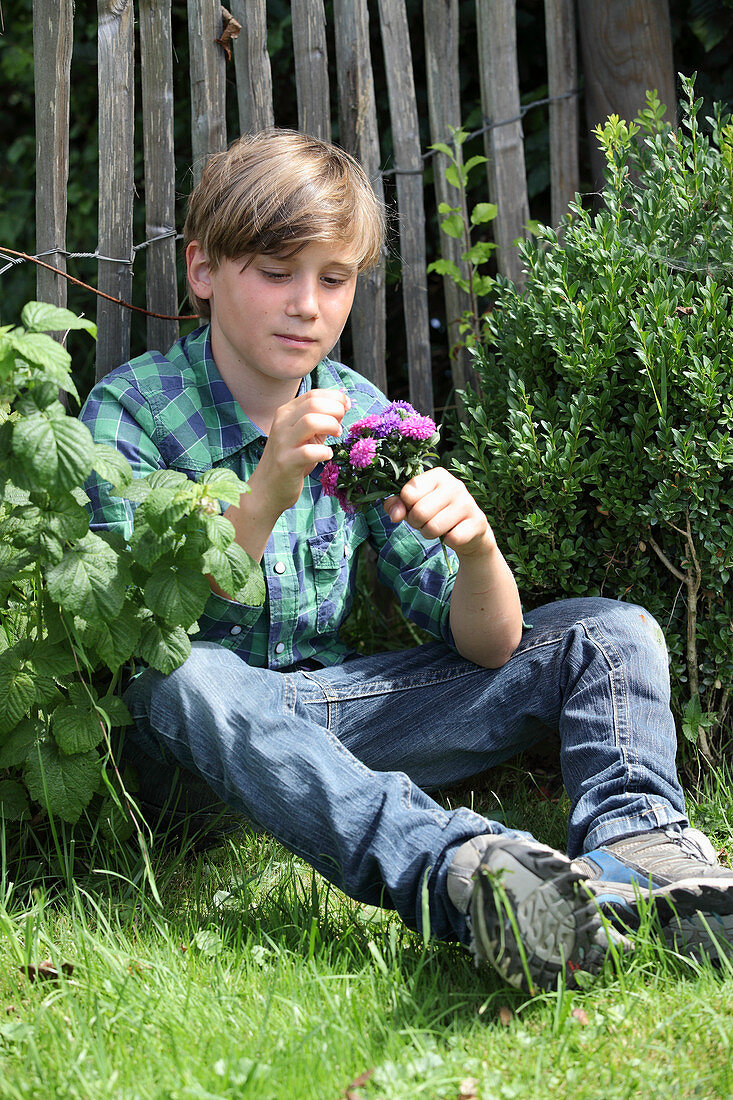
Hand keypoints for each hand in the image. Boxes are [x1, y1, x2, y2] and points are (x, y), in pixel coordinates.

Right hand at [250, 389, 349, 515]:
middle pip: (314, 403)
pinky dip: (324, 452)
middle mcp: (282, 423)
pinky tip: (326, 455)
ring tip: (336, 436)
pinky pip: (310, 452)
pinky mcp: (286, 462)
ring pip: (311, 421)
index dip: (335, 398)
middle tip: (340, 425)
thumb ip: (320, 420)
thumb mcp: (304, 435)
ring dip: (331, 426)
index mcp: (286, 413)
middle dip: (335, 410)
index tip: (346, 407)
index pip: (314, 394)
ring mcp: (283, 442)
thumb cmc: (290, 460)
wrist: (266, 489)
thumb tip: (343, 405)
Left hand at [384, 467, 494, 559]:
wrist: (469, 532)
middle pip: (419, 512)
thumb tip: (395, 515)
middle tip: (427, 521)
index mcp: (438, 475)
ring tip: (439, 528)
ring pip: (433, 528)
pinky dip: (448, 541)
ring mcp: (468, 502)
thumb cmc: (436, 513)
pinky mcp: (478, 521)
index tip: (416, 507)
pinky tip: (454, 533)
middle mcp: (455, 485)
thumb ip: (396, 504)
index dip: (406, 507)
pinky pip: (451, 539)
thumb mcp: (413, 505)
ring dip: (430, 534)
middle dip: (417, 523)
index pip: (408, 493)